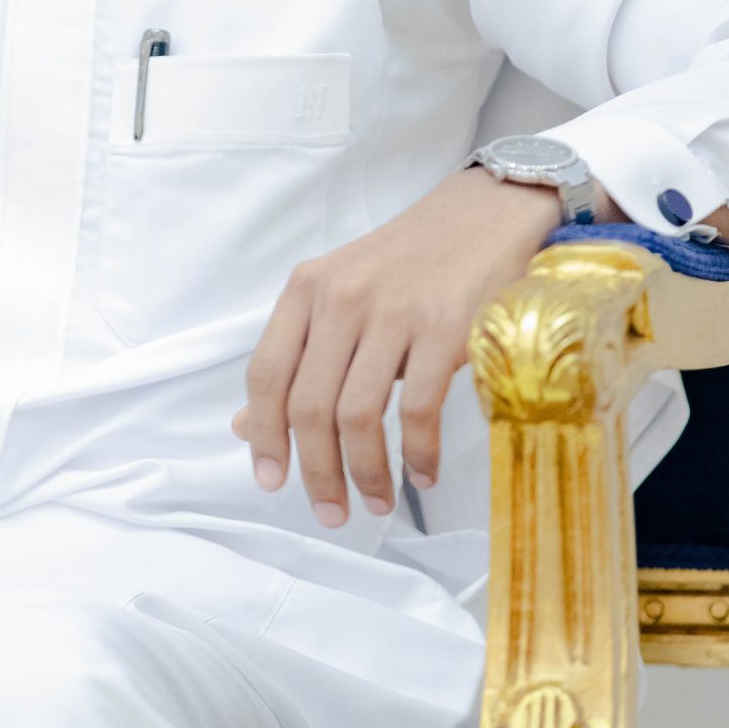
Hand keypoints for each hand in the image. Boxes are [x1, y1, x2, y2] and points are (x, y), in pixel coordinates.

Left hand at [232, 166, 564, 524]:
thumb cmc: (410, 264)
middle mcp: (341, 299)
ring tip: (375, 502)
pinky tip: (422, 473)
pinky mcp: (445, 328)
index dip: (263, 436)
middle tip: (331, 513)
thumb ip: (296, 359)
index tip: (271, 482)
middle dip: (315, 472)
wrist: (485, 215)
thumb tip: (243, 426)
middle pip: (308, 406)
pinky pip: (418, 410)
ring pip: (358, 415)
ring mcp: (393, 313)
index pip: (266, 374)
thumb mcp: (340, 297)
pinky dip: (417, 454)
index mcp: (306, 290)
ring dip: (365, 473)